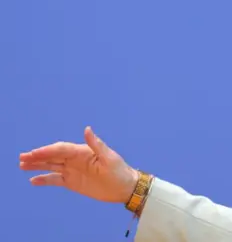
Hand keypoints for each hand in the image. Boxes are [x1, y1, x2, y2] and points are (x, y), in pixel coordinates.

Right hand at [19, 126, 138, 203]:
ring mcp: (73, 170)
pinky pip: (55, 179)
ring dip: (37, 166)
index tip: (33, 154)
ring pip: (51, 166)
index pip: (61, 149)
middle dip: (37, 156)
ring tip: (22, 165)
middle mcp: (75, 159)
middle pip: (52, 156)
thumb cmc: (119, 171)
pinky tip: (33, 180)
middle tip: (22, 158)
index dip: (47, 151)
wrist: (125, 187)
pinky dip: (44, 179)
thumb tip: (87, 129)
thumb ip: (96, 144)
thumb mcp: (109, 158)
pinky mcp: (72, 182)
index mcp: (83, 152)